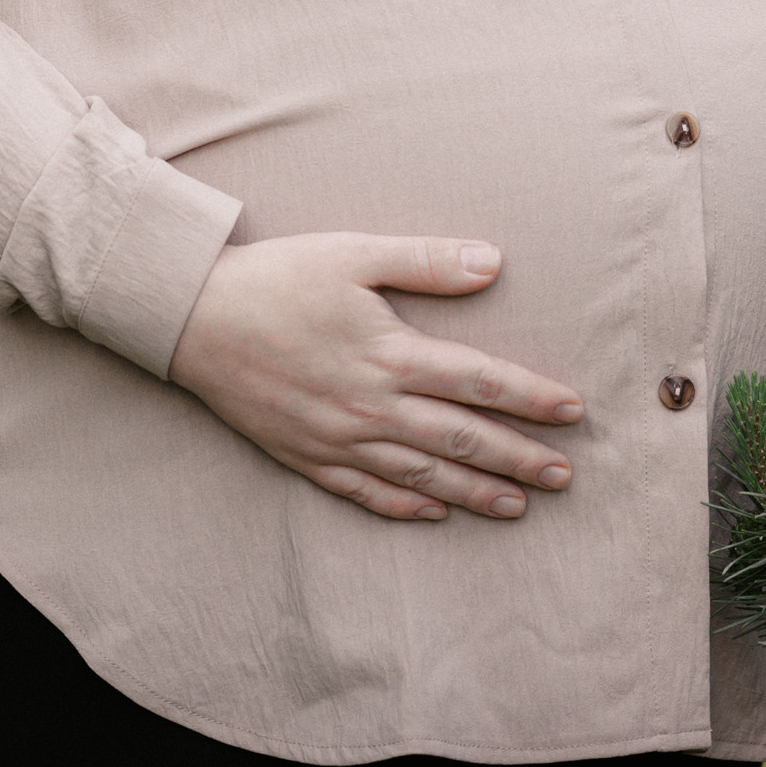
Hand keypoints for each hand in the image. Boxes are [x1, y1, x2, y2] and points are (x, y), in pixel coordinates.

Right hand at [167, 234, 582, 523]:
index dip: (530, 399)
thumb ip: (426, 261)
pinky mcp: (306, 457)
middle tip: (564, 475)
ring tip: (518, 504)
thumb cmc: (278, 277)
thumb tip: (493, 262)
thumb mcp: (354, 253)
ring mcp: (338, 439)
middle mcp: (370, 406)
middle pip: (460, 439)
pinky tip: (436, 514)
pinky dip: (406, 507)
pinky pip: (366, 493)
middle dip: (518, 458)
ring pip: (422, 477)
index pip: (479, 382)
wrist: (193, 318)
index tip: (573, 412)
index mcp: (389, 353)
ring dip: (475, 492)